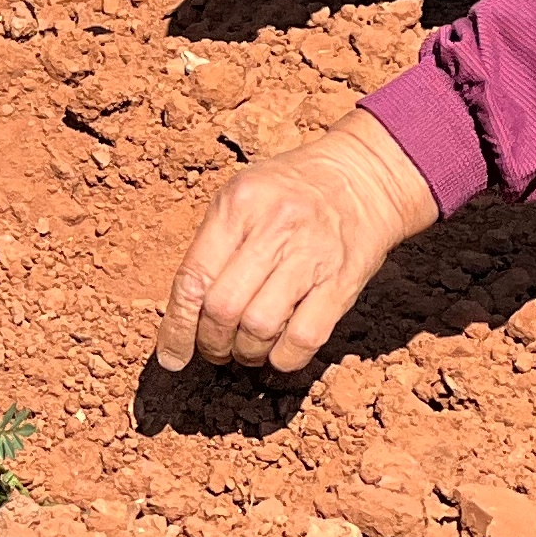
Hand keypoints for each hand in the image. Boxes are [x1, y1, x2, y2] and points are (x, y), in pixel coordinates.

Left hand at [156, 110, 443, 373]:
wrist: (365, 177)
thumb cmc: (292, 190)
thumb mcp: (244, 194)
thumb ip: (214, 243)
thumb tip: (184, 312)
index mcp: (239, 204)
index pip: (193, 278)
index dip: (176, 327)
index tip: (171, 357)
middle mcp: (274, 228)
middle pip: (223, 309)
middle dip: (211, 344)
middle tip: (215, 349)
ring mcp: (311, 256)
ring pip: (259, 328)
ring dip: (245, 353)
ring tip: (245, 350)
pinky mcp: (342, 283)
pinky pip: (303, 339)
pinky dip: (283, 359)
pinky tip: (277, 353)